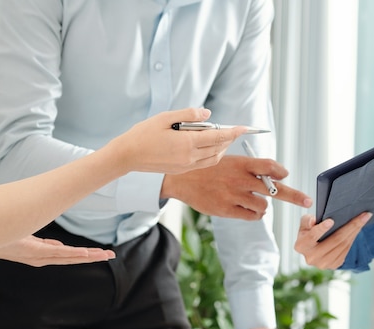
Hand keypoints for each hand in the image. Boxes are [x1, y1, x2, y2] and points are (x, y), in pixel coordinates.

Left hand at [0, 235, 115, 266]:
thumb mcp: (17, 232)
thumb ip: (33, 236)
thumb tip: (49, 236)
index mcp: (36, 253)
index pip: (64, 254)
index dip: (81, 254)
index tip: (96, 253)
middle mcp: (39, 258)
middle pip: (72, 258)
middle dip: (91, 257)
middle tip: (110, 256)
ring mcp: (38, 256)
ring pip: (70, 257)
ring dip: (89, 256)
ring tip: (106, 255)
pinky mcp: (34, 252)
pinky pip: (60, 254)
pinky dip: (76, 254)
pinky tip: (88, 254)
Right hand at [114, 108, 246, 174]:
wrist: (128, 156)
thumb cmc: (143, 134)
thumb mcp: (165, 118)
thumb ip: (188, 115)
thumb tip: (208, 114)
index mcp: (187, 143)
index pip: (218, 136)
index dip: (233, 132)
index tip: (245, 128)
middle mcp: (190, 157)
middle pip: (219, 148)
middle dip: (229, 139)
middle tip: (234, 129)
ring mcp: (186, 165)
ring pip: (214, 158)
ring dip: (222, 148)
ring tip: (223, 137)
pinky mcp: (182, 169)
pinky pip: (205, 163)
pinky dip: (213, 155)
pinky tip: (210, 146)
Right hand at [162, 155, 311, 219]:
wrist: (181, 179)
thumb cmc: (208, 168)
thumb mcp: (227, 159)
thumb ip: (249, 168)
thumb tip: (275, 176)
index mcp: (241, 163)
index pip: (269, 166)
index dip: (280, 171)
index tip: (285, 175)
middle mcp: (241, 179)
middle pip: (275, 189)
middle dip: (294, 196)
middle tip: (307, 201)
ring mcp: (234, 196)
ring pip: (263, 206)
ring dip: (262, 205)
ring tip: (250, 200)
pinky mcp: (228, 210)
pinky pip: (252, 216)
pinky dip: (253, 214)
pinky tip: (245, 208)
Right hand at [294, 212, 372, 268]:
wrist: (314, 248)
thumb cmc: (309, 231)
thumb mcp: (305, 224)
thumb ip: (307, 221)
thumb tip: (314, 221)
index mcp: (301, 246)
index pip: (312, 236)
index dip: (322, 229)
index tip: (331, 221)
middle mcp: (311, 258)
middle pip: (335, 240)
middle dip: (350, 226)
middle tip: (363, 215)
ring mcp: (323, 263)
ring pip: (343, 244)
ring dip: (356, 230)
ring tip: (364, 218)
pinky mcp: (334, 265)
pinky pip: (347, 249)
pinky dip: (353, 237)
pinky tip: (359, 228)